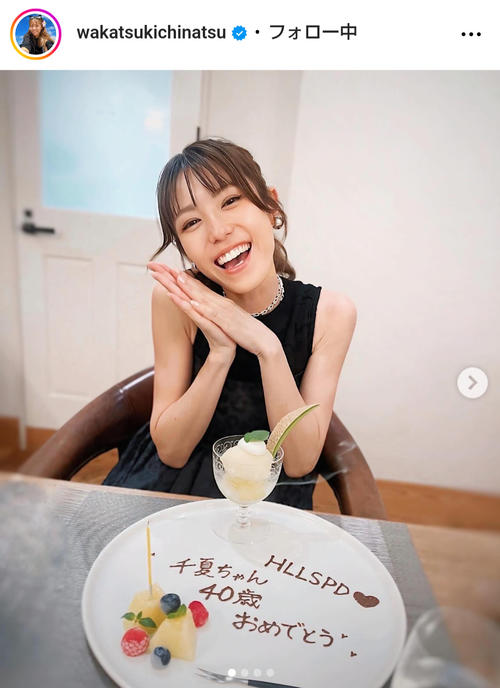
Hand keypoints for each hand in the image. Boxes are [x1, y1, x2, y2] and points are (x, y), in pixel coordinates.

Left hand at [147, 263, 280, 358]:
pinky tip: (192, 302)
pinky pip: (211, 314)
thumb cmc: (242, 330)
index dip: (177, 276)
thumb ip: (215, 310)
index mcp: (217, 301)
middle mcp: (218, 302)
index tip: (161, 269)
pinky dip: (201, 308)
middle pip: (192, 286)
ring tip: (172, 277)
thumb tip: (204, 304)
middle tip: (155, 267)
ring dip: (187, 287)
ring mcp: (222, 311)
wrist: (261, 339)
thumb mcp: (225, 317)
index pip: (194, 285)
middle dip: (173, 276)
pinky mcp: (226, 322)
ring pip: (200, 297)